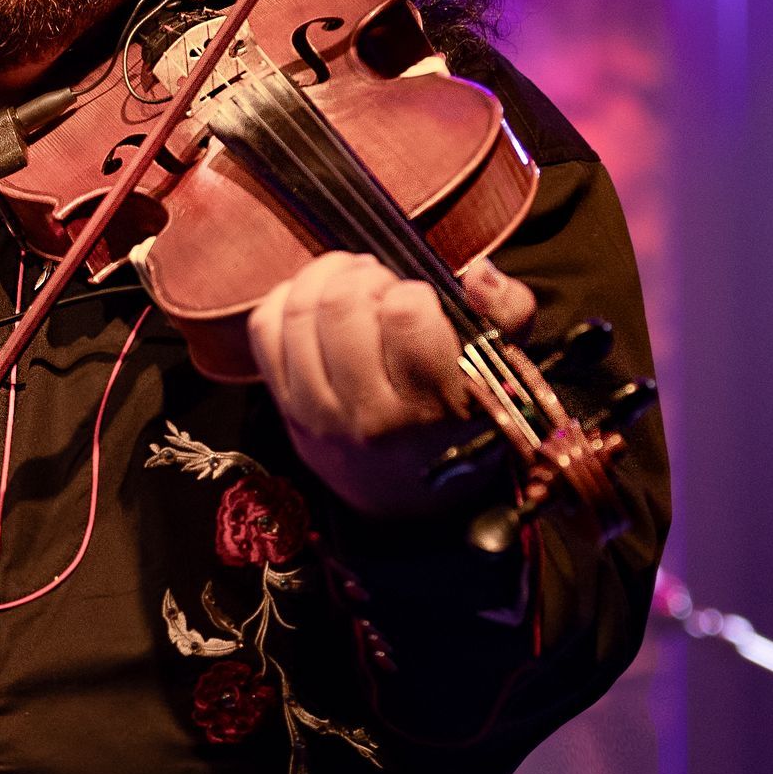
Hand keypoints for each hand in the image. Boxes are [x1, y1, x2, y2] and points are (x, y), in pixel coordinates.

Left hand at [248, 249, 536, 518]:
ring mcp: (320, 416)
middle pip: (342, 304)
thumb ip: (506, 313)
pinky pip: (265, 330)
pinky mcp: (286, 411)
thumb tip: (477, 270)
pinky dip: (286, 298)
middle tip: (382, 283)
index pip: (405, 314)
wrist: (411, 504)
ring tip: (351, 281)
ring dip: (326, 277)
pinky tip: (315, 300)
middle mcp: (371, 417)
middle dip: (364, 276)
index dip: (411, 291)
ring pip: (300, 311)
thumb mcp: (501, 374)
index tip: (419, 301)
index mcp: (435, 407)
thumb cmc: (462, 424)